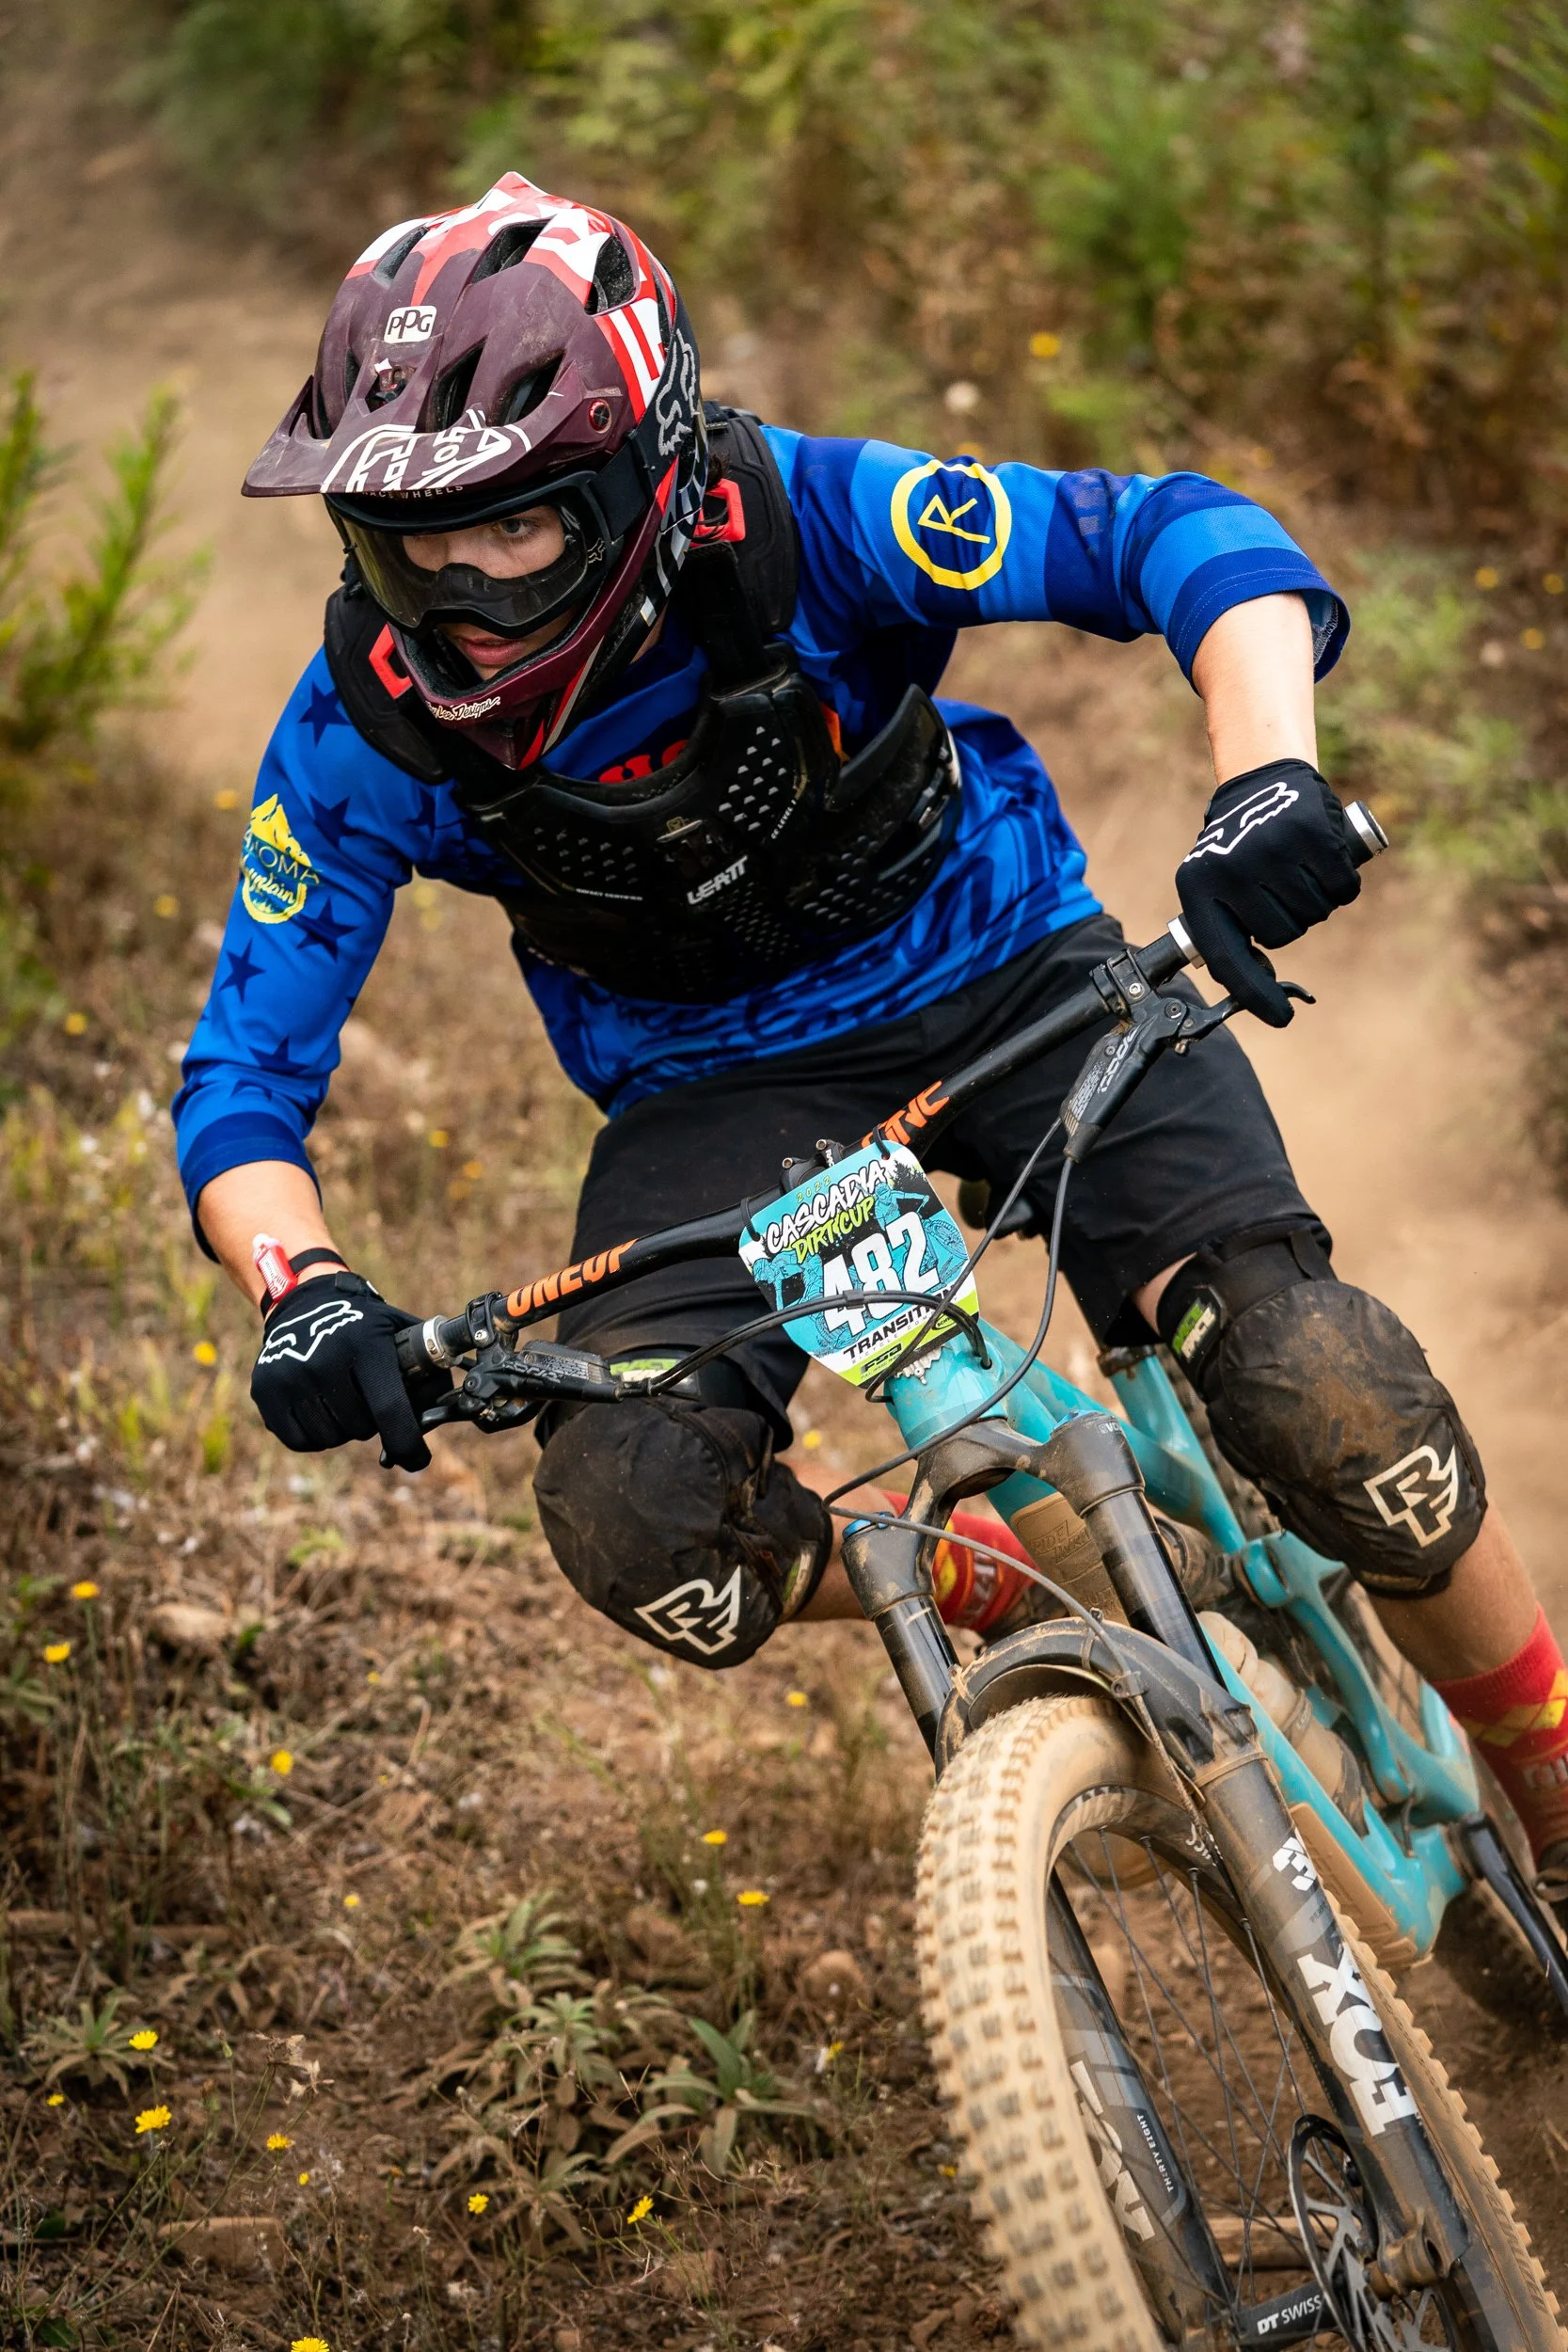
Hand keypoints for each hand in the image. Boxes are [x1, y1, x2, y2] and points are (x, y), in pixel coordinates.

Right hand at [251, 1269, 449, 1471]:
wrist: (306, 1300)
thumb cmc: (366, 1325)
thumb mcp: (400, 1333)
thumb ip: (428, 1371)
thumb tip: (450, 1413)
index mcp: (365, 1345)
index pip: (389, 1410)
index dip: (408, 1443)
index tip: (417, 1461)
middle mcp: (323, 1359)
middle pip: (361, 1429)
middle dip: (372, 1423)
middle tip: (369, 1400)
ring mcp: (289, 1375)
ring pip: (330, 1438)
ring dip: (344, 1429)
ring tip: (344, 1399)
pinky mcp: (264, 1388)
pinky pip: (299, 1441)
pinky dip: (315, 1436)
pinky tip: (321, 1410)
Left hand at [1176, 758, 1360, 1025]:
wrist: (1262, 780)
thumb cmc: (1239, 845)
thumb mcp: (1214, 883)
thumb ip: (1225, 930)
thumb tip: (1248, 988)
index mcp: (1198, 887)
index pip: (1225, 957)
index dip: (1254, 994)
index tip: (1280, 1018)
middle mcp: (1232, 869)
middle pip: (1281, 936)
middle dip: (1289, 921)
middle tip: (1280, 889)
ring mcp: (1272, 851)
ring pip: (1312, 914)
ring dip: (1314, 901)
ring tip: (1296, 869)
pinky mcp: (1312, 835)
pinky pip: (1342, 891)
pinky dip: (1340, 885)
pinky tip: (1324, 861)